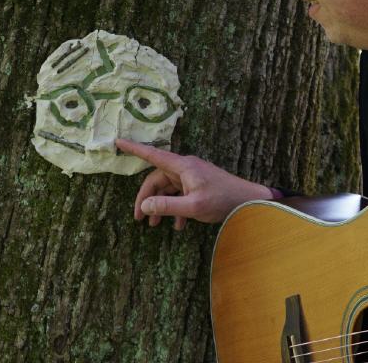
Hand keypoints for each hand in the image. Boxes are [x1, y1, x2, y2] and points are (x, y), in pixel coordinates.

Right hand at [116, 139, 273, 230]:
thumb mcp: (193, 206)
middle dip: (147, 198)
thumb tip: (144, 205)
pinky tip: (178, 226)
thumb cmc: (223, 200)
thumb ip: (167, 206)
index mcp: (183, 166)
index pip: (153, 155)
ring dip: (160, 206)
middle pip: (158, 179)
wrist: (249, 201)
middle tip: (139, 219)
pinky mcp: (199, 186)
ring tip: (154, 225)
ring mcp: (192, 177)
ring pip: (168, 189)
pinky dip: (176, 209)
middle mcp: (185, 168)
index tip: (118, 141)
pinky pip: (180, 195)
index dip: (134, 149)